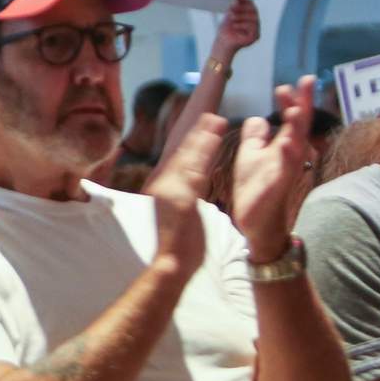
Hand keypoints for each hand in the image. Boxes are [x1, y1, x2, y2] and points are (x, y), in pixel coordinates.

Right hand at [146, 113, 222, 279]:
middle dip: (197, 134)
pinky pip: (196, 170)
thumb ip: (181, 200)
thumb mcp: (177, 216)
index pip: (177, 161)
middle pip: (181, 154)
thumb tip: (187, 192)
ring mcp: (170, 191)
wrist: (170, 264)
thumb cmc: (176, 246)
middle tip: (211, 116)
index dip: (191, 144)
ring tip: (216, 120)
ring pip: (189, 158)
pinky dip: (204, 152)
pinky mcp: (181, 198)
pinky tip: (214, 139)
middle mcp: (163, 186)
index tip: (201, 129)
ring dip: (203, 137)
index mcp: (162, 189)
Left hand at [213, 0, 260, 60]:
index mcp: (249, 16)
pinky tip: (234, 25)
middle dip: (242, 7)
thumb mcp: (229, 16)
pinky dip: (242, 25)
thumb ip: (233, 7)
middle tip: (231, 7)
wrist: (222, 44)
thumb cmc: (225, 31)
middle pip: (254, 10)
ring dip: (241, 16)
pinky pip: (253, 28)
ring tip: (231, 17)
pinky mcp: (255, 37)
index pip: (251, 5)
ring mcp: (256, 30)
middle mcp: (254, 22)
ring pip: (254, 18)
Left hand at [232, 76, 315, 263]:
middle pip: (299, 125)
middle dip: (302, 103)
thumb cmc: (256, 186)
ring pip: (296, 144)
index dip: (290, 101)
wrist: (254, 219)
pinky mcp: (277, 185)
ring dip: (297, 125)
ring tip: (296, 107)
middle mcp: (289, 155)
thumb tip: (259, 118)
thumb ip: (256, 136)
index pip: (290, 118)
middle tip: (305, 81)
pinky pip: (284, 169)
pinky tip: (283, 143)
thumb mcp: (252, 154)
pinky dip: (284, 155)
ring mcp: (285, 170)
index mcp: (282, 146)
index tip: (286, 85)